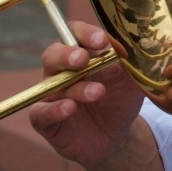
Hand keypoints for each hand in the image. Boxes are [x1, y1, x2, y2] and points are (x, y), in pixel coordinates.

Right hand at [28, 21, 144, 169]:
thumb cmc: (120, 100)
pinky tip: (69, 108)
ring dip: (75, 87)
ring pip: (52, 84)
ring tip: (98, 92)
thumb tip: (126, 48)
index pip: (75, 34)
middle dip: (67, 55)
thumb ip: (127, 65)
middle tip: (83, 59)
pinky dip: (53, 110)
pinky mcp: (45, 121)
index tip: (101, 40)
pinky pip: (40, 113)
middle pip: (53, 54)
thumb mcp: (130, 81)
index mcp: (81, 54)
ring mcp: (51, 95)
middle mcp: (61, 71)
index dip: (85, 34)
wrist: (117, 137)